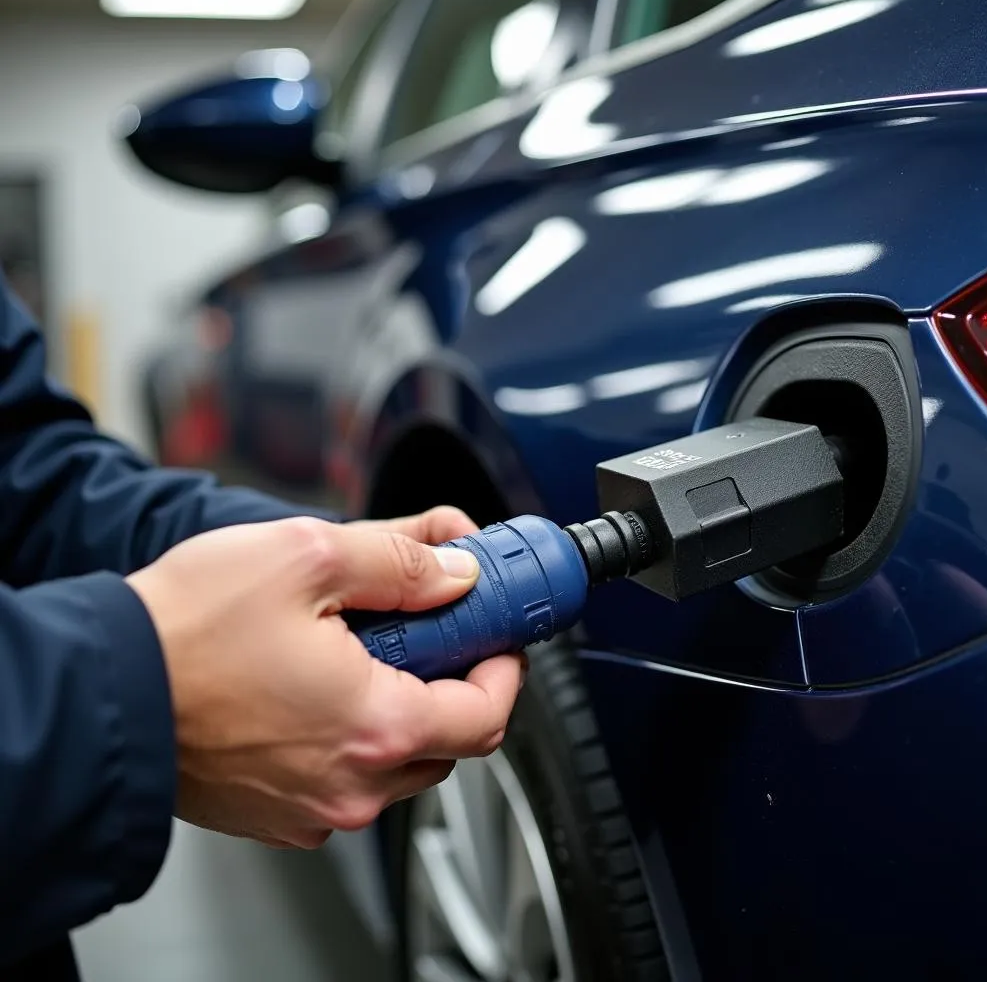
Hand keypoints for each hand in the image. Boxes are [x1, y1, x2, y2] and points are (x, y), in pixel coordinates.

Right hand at [126, 508, 523, 850]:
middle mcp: (352, 785)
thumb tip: (455, 568)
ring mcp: (313, 808)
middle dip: (453, 678)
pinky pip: (345, 776)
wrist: (98, 688)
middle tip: (433, 626)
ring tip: (362, 645)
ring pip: (398, 759)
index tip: (496, 629)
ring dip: (401, 702)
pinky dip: (353, 731)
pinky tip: (317, 683)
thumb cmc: (187, 630)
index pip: (488, 713)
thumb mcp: (309, 557)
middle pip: (448, 739)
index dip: (504, 664)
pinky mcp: (276, 812)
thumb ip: (401, 560)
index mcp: (376, 726)